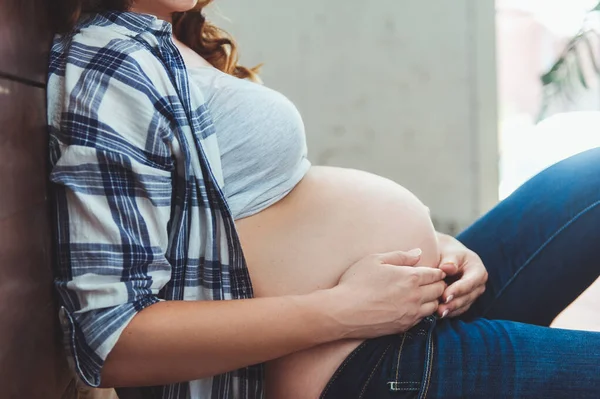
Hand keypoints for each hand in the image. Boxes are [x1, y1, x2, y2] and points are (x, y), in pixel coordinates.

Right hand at [331, 249, 446, 338]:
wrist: (343, 312)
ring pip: (434, 306)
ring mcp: (411, 313)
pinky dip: (423, 312)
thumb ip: (400, 256)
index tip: (434, 271)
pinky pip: (423, 319)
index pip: (435, 274)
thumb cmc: (356, 282)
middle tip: (432, 283)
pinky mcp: (404, 327)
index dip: (437, 271)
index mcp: (410, 277)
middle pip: (439, 290)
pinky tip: (414, 308)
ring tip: (425, 296)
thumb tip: (418, 253)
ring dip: (433, 300)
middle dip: (439, 284)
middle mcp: (415, 296)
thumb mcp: (375, 260)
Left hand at [436, 233, 487, 317]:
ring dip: (451, 310)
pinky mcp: (465, 300)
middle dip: (454, 303)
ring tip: (438, 313)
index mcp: (477, 269)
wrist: (444, 255)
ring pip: (464, 305)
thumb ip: (450, 260)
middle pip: (468, 296)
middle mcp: (478, 283)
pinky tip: (439, 314)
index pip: (470, 282)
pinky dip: (450, 312)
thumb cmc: (446, 252)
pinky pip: (459, 309)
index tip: (445, 296)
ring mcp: (473, 293)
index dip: (458, 290)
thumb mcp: (449, 252)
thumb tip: (448, 268)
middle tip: (440, 309)